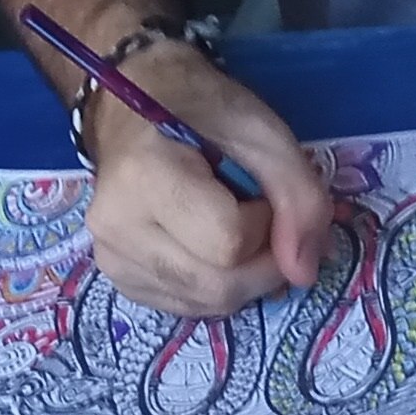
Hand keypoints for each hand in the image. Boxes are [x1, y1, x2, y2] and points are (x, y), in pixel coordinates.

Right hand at [76, 44, 336, 318]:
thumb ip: (299, 198)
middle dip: (262, 263)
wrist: (132, 107)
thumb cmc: (198, 109)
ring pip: (207, 303)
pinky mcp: (118, 280)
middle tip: (262, 221)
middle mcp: (116, 228)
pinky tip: (208, 247)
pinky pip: (187, 307)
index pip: (229, 243)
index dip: (265, 225)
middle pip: (219, 286)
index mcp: (144, 178)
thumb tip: (304, 275)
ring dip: (243, 278)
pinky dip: (216, 287)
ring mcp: (111, 260)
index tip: (257, 191)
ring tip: (233, 228)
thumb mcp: (263, 134)